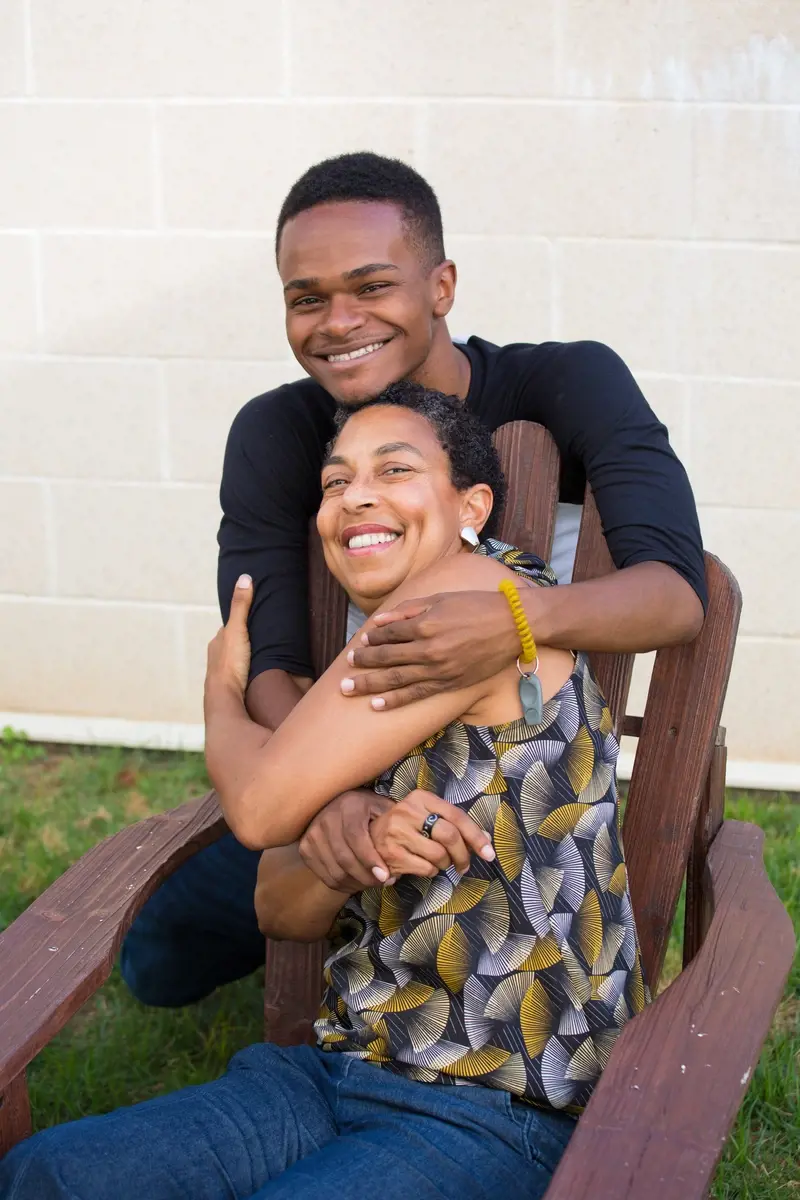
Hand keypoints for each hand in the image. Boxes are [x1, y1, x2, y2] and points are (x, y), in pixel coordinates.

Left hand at [206, 574, 252, 697]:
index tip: (256, 616)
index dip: (242, 620)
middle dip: (245, 639)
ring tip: (263, 654)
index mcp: (218, 639)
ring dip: (245, 656)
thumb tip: (244, 578)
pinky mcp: (229, 684)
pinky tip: (255, 672)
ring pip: (235, 658)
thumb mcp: (237, 628)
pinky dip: (245, 669)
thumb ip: (241, 605)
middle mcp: (217, 653)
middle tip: (263, 637)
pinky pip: (238, 672)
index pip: (231, 625)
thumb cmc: (230, 662)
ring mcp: (221, 670)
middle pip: (233, 642)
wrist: (224, 694)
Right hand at [299, 790, 394, 890]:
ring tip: (372, 883)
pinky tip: (357, 883)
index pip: (356, 837)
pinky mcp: (305, 849)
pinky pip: (326, 877)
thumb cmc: (361, 807)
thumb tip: (411, 837)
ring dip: (357, 884)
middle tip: (383, 882)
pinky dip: (344, 886)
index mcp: (348, 807)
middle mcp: (326, 820)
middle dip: (367, 877)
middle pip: (345, 858)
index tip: (385, 876)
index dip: (370, 858)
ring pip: (335, 871)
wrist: (328, 803)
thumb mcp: (377, 805)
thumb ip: (392, 819)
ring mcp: (312, 835)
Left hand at [341, 591, 519, 710]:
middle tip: (346, 668)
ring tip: (348, 688)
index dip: (372, 639)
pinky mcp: (449, 684)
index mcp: (425, 624)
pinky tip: (377, 704)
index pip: (388, 634)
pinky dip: (395, 700)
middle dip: (363, 663)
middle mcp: (428, 649)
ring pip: (395, 680)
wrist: (512, 626)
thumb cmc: (476, 606)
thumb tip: (380, 621)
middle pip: (386, 658)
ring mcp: (438, 669)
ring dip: (369, 684)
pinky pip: (416, 695)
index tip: (361, 643)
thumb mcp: (441, 600)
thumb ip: (408, 610)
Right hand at [370, 789, 495, 878]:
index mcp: (421, 798)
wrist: (370, 839)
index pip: (457, 816)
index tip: (489, 853)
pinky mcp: (392, 853)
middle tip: (464, 866)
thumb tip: (487, 840)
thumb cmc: (407, 828)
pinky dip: (431, 872)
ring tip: (439, 863)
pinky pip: (426, 869)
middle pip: (450, 836)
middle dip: (463, 855)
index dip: (476, 836)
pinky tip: (424, 866)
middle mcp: (408, 811)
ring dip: (445, 865)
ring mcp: (398, 832)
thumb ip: (454, 825)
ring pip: (439, 855)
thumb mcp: (428, 817)